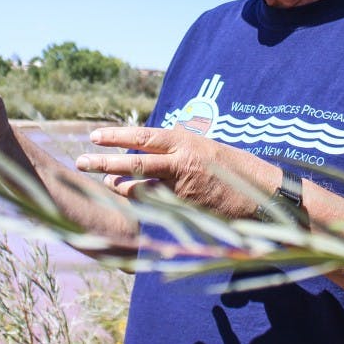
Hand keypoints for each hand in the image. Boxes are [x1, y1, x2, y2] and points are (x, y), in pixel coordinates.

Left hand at [75, 126, 279, 220]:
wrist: (263, 194)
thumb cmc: (234, 167)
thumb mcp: (206, 146)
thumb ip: (179, 146)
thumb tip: (154, 144)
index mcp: (184, 141)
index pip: (142, 135)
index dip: (116, 135)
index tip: (94, 135)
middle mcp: (180, 161)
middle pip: (134, 160)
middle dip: (104, 161)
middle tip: (80, 161)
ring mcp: (182, 186)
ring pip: (140, 186)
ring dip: (120, 186)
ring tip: (107, 183)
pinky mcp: (186, 208)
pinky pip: (157, 205)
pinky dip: (143, 203)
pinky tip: (134, 201)